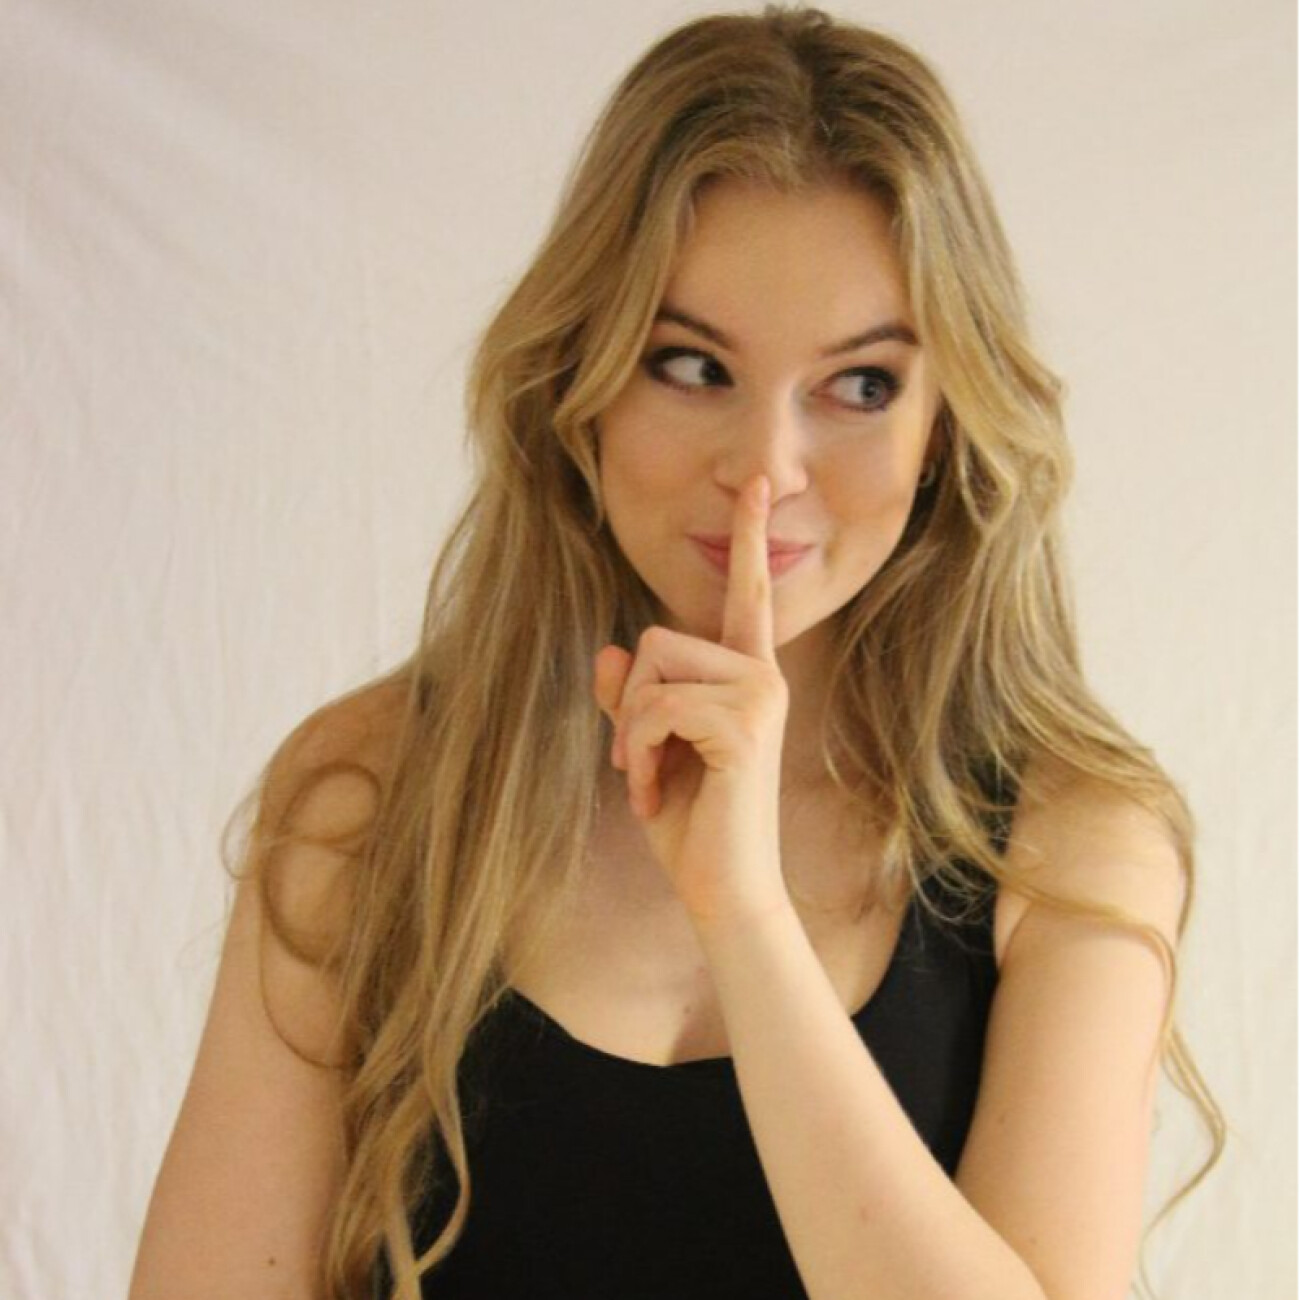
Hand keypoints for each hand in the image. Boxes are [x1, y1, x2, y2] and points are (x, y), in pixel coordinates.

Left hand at [593, 473, 790, 925]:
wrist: (723, 890)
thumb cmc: (691, 823)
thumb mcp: (646, 751)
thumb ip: (629, 700)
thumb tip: (609, 652)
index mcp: (746, 675)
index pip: (748, 594)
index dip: (750, 538)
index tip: (758, 485)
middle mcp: (761, 675)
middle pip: (658, 635)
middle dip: (630, 701)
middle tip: (638, 762)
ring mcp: (759, 696)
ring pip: (653, 667)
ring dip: (631, 731)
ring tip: (648, 782)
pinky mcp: (744, 725)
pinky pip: (656, 706)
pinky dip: (636, 752)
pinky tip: (654, 794)